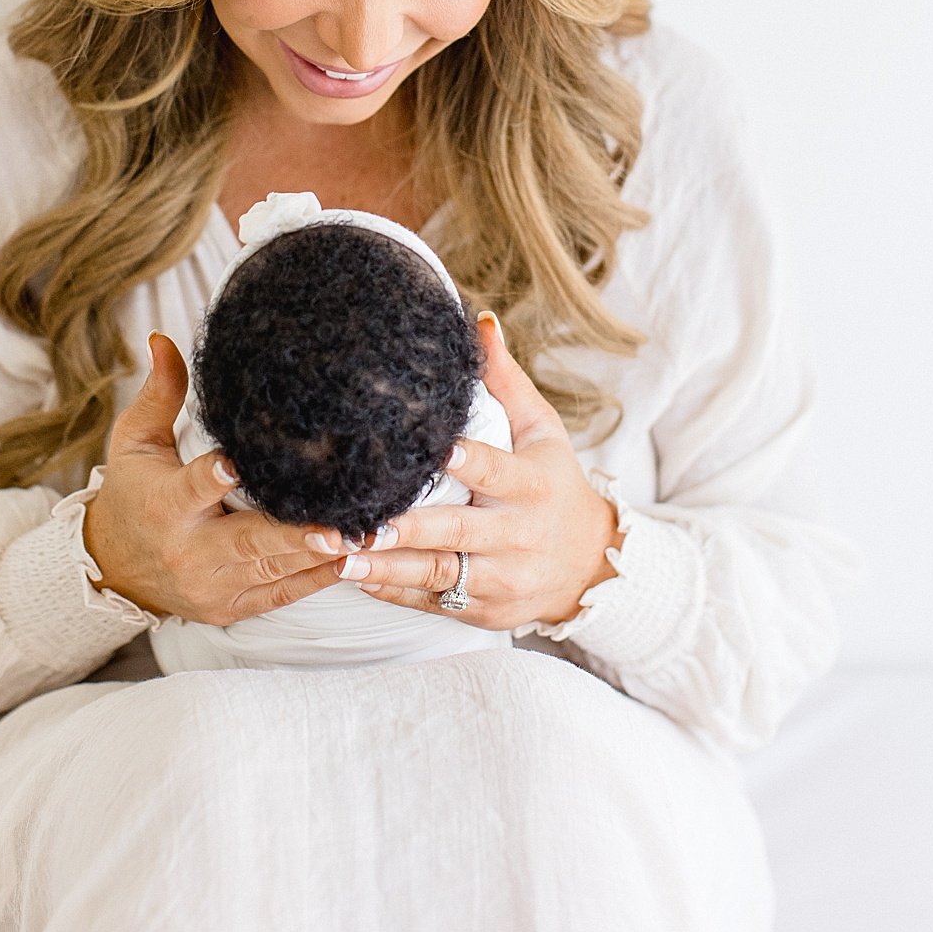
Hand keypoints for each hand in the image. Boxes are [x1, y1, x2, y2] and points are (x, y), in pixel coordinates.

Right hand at [81, 331, 347, 622]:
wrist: (113, 567)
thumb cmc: (133, 490)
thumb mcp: (135, 439)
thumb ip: (161, 392)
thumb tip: (161, 338)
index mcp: (164, 505)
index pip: (192, 489)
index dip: (213, 478)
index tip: (236, 464)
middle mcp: (188, 551)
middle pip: (246, 542)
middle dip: (292, 535)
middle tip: (336, 523)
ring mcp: (211, 586)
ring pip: (271, 571)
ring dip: (318, 556)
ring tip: (363, 537)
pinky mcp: (231, 608)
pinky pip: (279, 596)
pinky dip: (315, 581)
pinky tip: (352, 561)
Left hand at [331, 313, 625, 628]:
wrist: (591, 567)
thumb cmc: (556, 485)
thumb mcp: (542, 431)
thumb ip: (507, 381)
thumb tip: (481, 322)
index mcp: (532, 485)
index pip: (493, 470)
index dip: (465, 461)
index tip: (432, 452)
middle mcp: (517, 535)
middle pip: (457, 531)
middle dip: (406, 529)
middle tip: (360, 522)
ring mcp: (502, 578)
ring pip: (440, 574)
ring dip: (387, 567)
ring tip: (341, 555)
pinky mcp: (486, 609)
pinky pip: (436, 602)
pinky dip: (395, 593)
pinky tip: (356, 578)